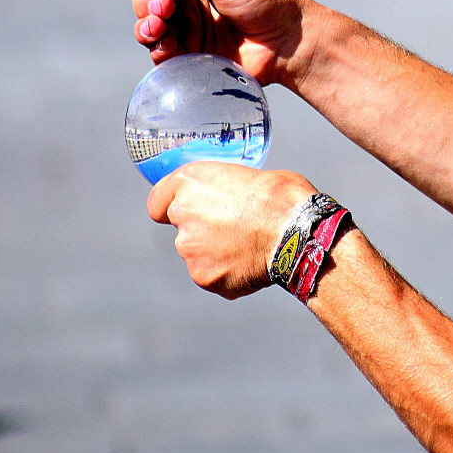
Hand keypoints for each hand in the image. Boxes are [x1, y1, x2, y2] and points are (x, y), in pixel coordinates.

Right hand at [124, 0, 309, 86]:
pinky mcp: (192, 56)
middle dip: (147, 4)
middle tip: (164, 9)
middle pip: (146, 0)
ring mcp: (189, 28)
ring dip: (146, 27)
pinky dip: (158, 50)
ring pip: (149, 28)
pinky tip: (165, 47)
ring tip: (157, 28)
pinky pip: (163, 54)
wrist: (288, 43)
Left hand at [147, 161, 316, 299]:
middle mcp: (181, 215)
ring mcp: (190, 250)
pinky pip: (213, 276)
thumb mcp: (242, 175)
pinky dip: (229, 272)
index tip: (185, 212)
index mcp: (188, 182)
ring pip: (198, 254)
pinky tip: (251, 262)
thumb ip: (217, 191)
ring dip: (216, 252)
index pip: (157, 202)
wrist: (295, 230)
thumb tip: (221, 202)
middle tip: (235, 227)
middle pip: (182, 230)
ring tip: (249, 244)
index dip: (171, 207)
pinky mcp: (204, 277)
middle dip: (203, 230)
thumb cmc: (279, 196)